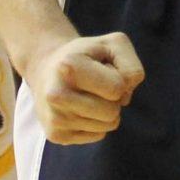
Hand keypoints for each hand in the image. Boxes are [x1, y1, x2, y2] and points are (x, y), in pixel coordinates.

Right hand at [24, 32, 145, 145]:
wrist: (48, 68)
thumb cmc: (88, 55)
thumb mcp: (114, 44)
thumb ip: (131, 66)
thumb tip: (124, 97)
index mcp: (69, 66)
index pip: (117, 88)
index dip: (120, 78)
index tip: (104, 68)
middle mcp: (57, 95)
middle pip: (112, 112)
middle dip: (114, 98)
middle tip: (98, 83)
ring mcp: (55, 118)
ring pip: (108, 126)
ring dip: (106, 110)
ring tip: (88, 93)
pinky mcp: (56, 135)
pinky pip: (98, 135)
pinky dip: (97, 121)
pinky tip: (80, 106)